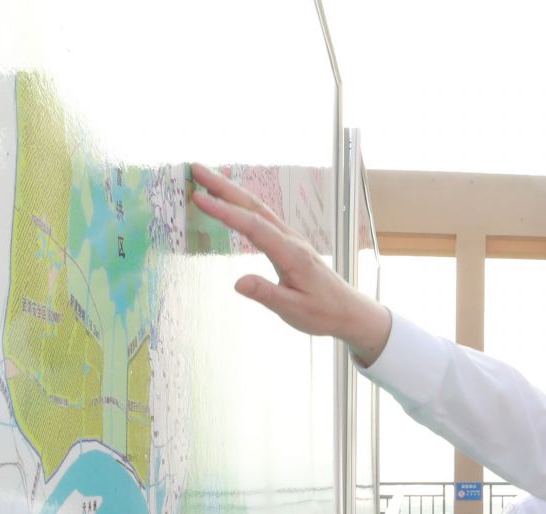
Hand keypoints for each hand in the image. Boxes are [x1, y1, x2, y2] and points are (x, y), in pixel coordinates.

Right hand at [188, 163, 392, 358]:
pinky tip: (230, 201)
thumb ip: (266, 294)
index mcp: (292, 254)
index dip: (225, 212)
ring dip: (231, 191)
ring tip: (205, 177)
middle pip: (254, 206)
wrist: (349, 311)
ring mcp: (291, 238)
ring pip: (258, 208)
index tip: (199, 198)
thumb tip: (237, 283)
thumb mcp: (294, 310)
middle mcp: (291, 240)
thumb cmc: (323, 313)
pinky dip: (242, 204)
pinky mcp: (289, 242)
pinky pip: (262, 217)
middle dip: (223, 186)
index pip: (254, 227)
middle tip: (196, 168)